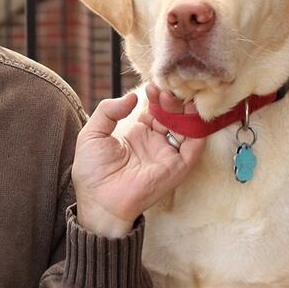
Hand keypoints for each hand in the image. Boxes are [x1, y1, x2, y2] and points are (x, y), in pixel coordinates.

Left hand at [72, 86, 204, 236]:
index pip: (153, 109)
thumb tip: (131, 96)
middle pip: (171, 114)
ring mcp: (167, 154)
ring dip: (182, 108)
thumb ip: (107, 111)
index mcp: (137, 134)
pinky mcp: (177, 166)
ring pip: (185, 125)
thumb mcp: (92, 134)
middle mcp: (155, 142)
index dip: (154, 96)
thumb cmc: (92, 172)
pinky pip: (195, 144)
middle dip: (169, 98)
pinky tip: (188, 111)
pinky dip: (196, 127)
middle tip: (164, 86)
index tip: (150, 85)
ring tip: (171, 95)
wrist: (99, 201)